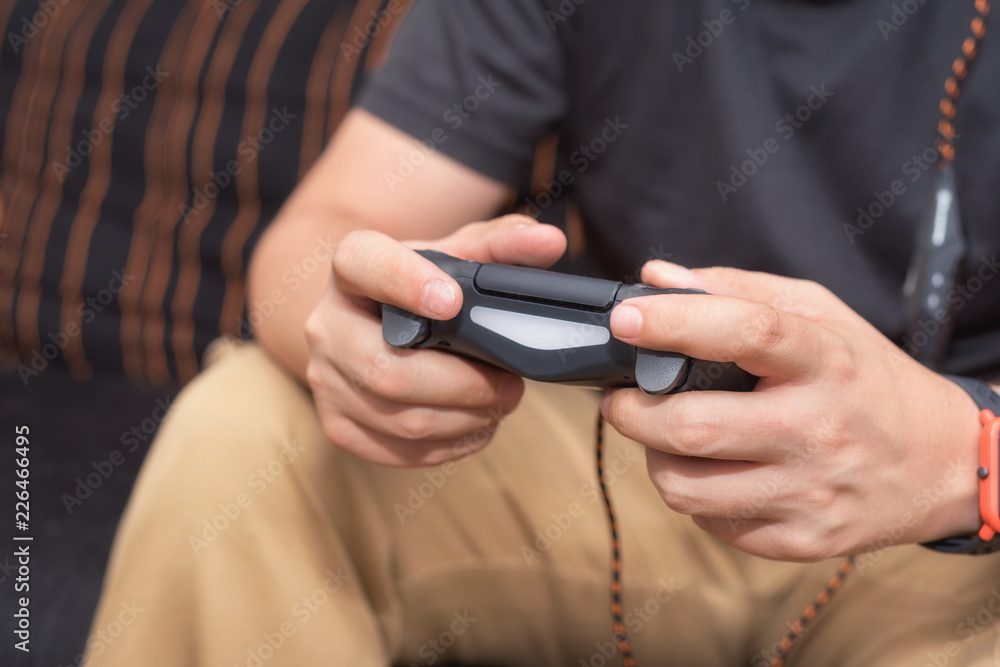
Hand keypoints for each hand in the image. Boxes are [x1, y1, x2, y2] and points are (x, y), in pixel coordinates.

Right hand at [304, 215, 565, 465]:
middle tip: (511, 384)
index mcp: (352, 267)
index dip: (405, 283)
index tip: (451, 301)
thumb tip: (549, 243)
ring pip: (399, 418)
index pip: (364, 265)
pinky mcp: (337, 424)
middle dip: (464, 385)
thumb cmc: (419, 285)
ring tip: (498, 404)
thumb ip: (501, 244)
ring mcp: (326, 378)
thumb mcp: (456, 255)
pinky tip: (473, 426)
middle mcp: (326, 323)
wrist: (367, 322)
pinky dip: (448, 446)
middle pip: (388, 369)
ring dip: (465, 419)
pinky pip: (396, 450)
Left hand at [601, 261, 982, 560]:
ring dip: (655, 459)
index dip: (674, 323)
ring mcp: (810, 491)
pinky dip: (695, 495)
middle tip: (621, 398)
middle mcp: (819, 429)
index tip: (626, 318)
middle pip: (694, 427)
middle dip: (632, 412)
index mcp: (825, 361)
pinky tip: (713, 473)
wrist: (941, 461)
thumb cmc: (865, 377)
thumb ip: (737, 289)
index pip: (747, 332)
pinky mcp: (802, 540)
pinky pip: (712, 522)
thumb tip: (656, 279)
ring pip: (686, 488)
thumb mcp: (820, 314)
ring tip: (666, 438)